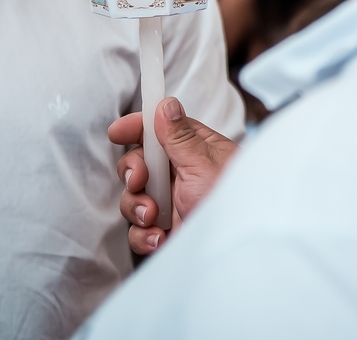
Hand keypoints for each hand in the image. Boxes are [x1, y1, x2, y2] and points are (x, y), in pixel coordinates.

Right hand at [108, 97, 238, 254]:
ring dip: (137, 207)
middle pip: (138, 163)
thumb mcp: (204, 166)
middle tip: (139, 181)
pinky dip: (143, 235)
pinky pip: (139, 230)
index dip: (136, 128)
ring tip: (154, 218)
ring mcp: (172, 204)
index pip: (160, 129)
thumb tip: (165, 104)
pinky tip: (159, 238)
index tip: (117, 133)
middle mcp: (181, 175)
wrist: (239, 252)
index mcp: (194, 150)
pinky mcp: (166, 231)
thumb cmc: (234, 205)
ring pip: (133, 197)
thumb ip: (180, 137)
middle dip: (133, 173)